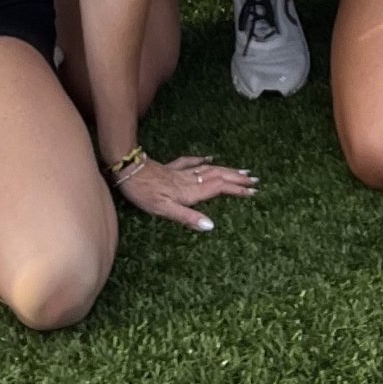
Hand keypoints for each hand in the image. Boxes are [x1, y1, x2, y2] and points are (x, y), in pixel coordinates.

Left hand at [114, 151, 256, 231]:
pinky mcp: (170, 168)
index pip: (219, 188)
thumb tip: (212, 225)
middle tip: (254, 179)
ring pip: (208, 169)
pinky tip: (208, 158)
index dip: (236, 189)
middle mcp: (188, 180)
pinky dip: (203, 160)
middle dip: (236, 178)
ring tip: (240, 170)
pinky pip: (191, 163)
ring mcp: (180, 172)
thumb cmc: (144, 193)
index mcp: (190, 192)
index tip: (253, 191)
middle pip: (218, 176)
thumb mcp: (164, 210)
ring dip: (226, 169)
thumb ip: (188, 217)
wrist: (128, 170)